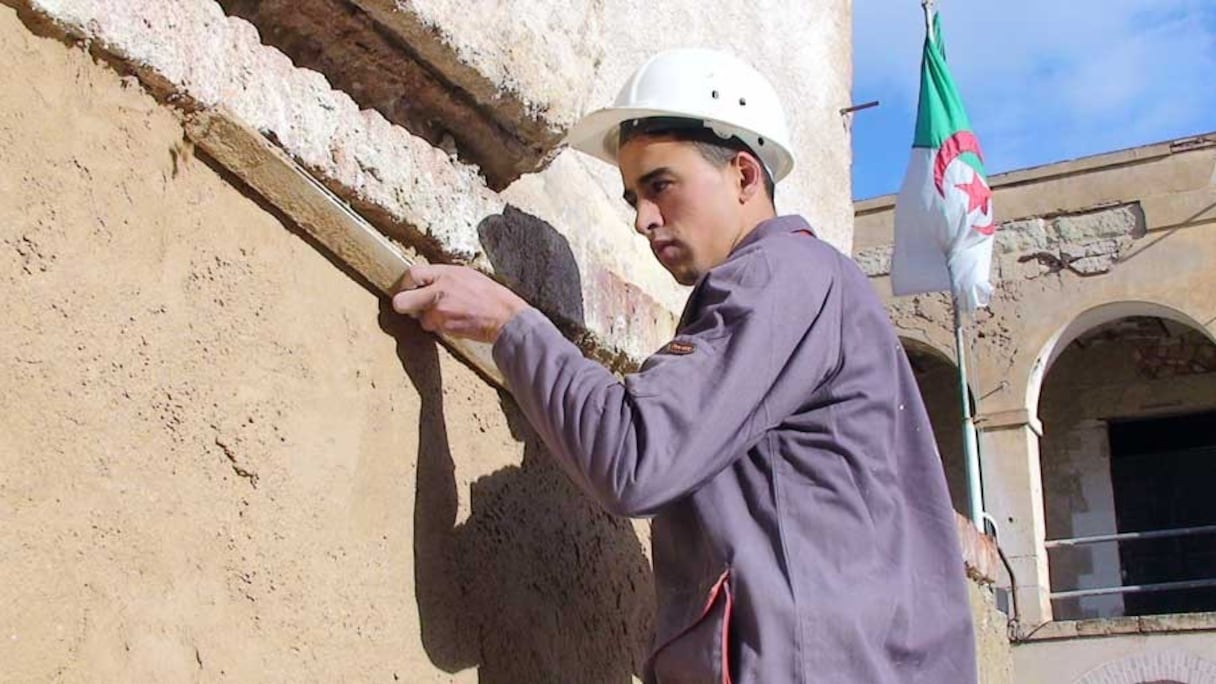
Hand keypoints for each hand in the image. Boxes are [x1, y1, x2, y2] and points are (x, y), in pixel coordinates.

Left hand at [391, 264, 528, 343]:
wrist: (505, 317)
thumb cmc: (490, 294)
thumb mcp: (466, 275)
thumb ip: (443, 276)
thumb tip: (425, 281)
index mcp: (445, 274)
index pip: (412, 273)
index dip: (406, 283)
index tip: (410, 287)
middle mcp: (438, 292)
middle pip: (401, 302)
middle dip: (404, 305)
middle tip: (412, 306)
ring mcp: (440, 313)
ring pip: (420, 319)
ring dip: (429, 318)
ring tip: (448, 313)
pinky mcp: (445, 329)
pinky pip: (434, 328)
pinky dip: (441, 326)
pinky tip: (456, 320)